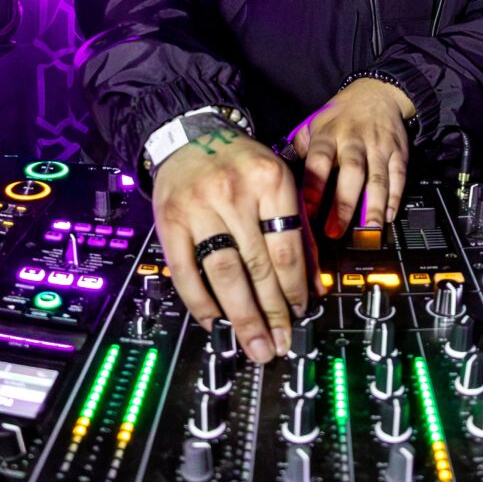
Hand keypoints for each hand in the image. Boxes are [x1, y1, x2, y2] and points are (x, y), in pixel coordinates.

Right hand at [152, 125, 310, 362]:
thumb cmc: (241, 164)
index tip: (300, 314)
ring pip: (223, 272)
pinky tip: (214, 322)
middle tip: (279, 344)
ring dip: (241, 315)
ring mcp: (198, 208)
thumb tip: (312, 285)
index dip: (295, 287)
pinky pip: (185, 271)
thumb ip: (297, 228)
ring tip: (254, 344)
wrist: (190, 137)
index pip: (287, 245)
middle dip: (271, 312)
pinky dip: (200, 302)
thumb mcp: (278, 180)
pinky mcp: (170, 222)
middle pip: (257, 265)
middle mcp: (233, 193)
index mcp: (269, 180)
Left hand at [290, 78, 414, 238]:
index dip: (314, 186)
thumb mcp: (315, 122)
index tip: (309, 210)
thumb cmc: (342, 114)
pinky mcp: (398, 152)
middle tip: (335, 230)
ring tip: (369, 230)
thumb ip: (300, 147)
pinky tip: (389, 215)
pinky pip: (398, 176)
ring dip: (373, 206)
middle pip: (351, 172)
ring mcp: (379, 146)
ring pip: (377, 178)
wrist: (378, 92)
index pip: (319, 161)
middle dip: (343, 204)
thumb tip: (282, 171)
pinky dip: (395, 196)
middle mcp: (354, 140)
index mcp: (329, 134)